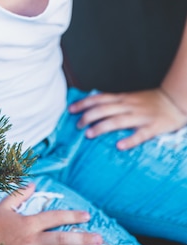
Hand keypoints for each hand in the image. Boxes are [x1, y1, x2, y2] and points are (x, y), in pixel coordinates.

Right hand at [0, 183, 101, 244]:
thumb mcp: (2, 207)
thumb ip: (18, 195)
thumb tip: (32, 184)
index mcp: (26, 223)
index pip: (54, 217)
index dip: (71, 216)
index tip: (88, 216)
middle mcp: (28, 240)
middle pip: (59, 239)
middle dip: (81, 239)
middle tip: (99, 240)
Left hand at [68, 88, 186, 149]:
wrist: (174, 101)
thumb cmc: (150, 101)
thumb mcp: (129, 98)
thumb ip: (114, 102)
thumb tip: (94, 106)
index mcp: (123, 98)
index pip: (99, 98)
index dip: (84, 103)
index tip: (71, 109)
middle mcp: (128, 106)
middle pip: (104, 109)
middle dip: (88, 116)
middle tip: (77, 126)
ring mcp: (140, 117)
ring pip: (117, 120)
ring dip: (101, 127)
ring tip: (89, 134)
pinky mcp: (152, 127)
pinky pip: (140, 134)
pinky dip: (129, 140)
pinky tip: (119, 146)